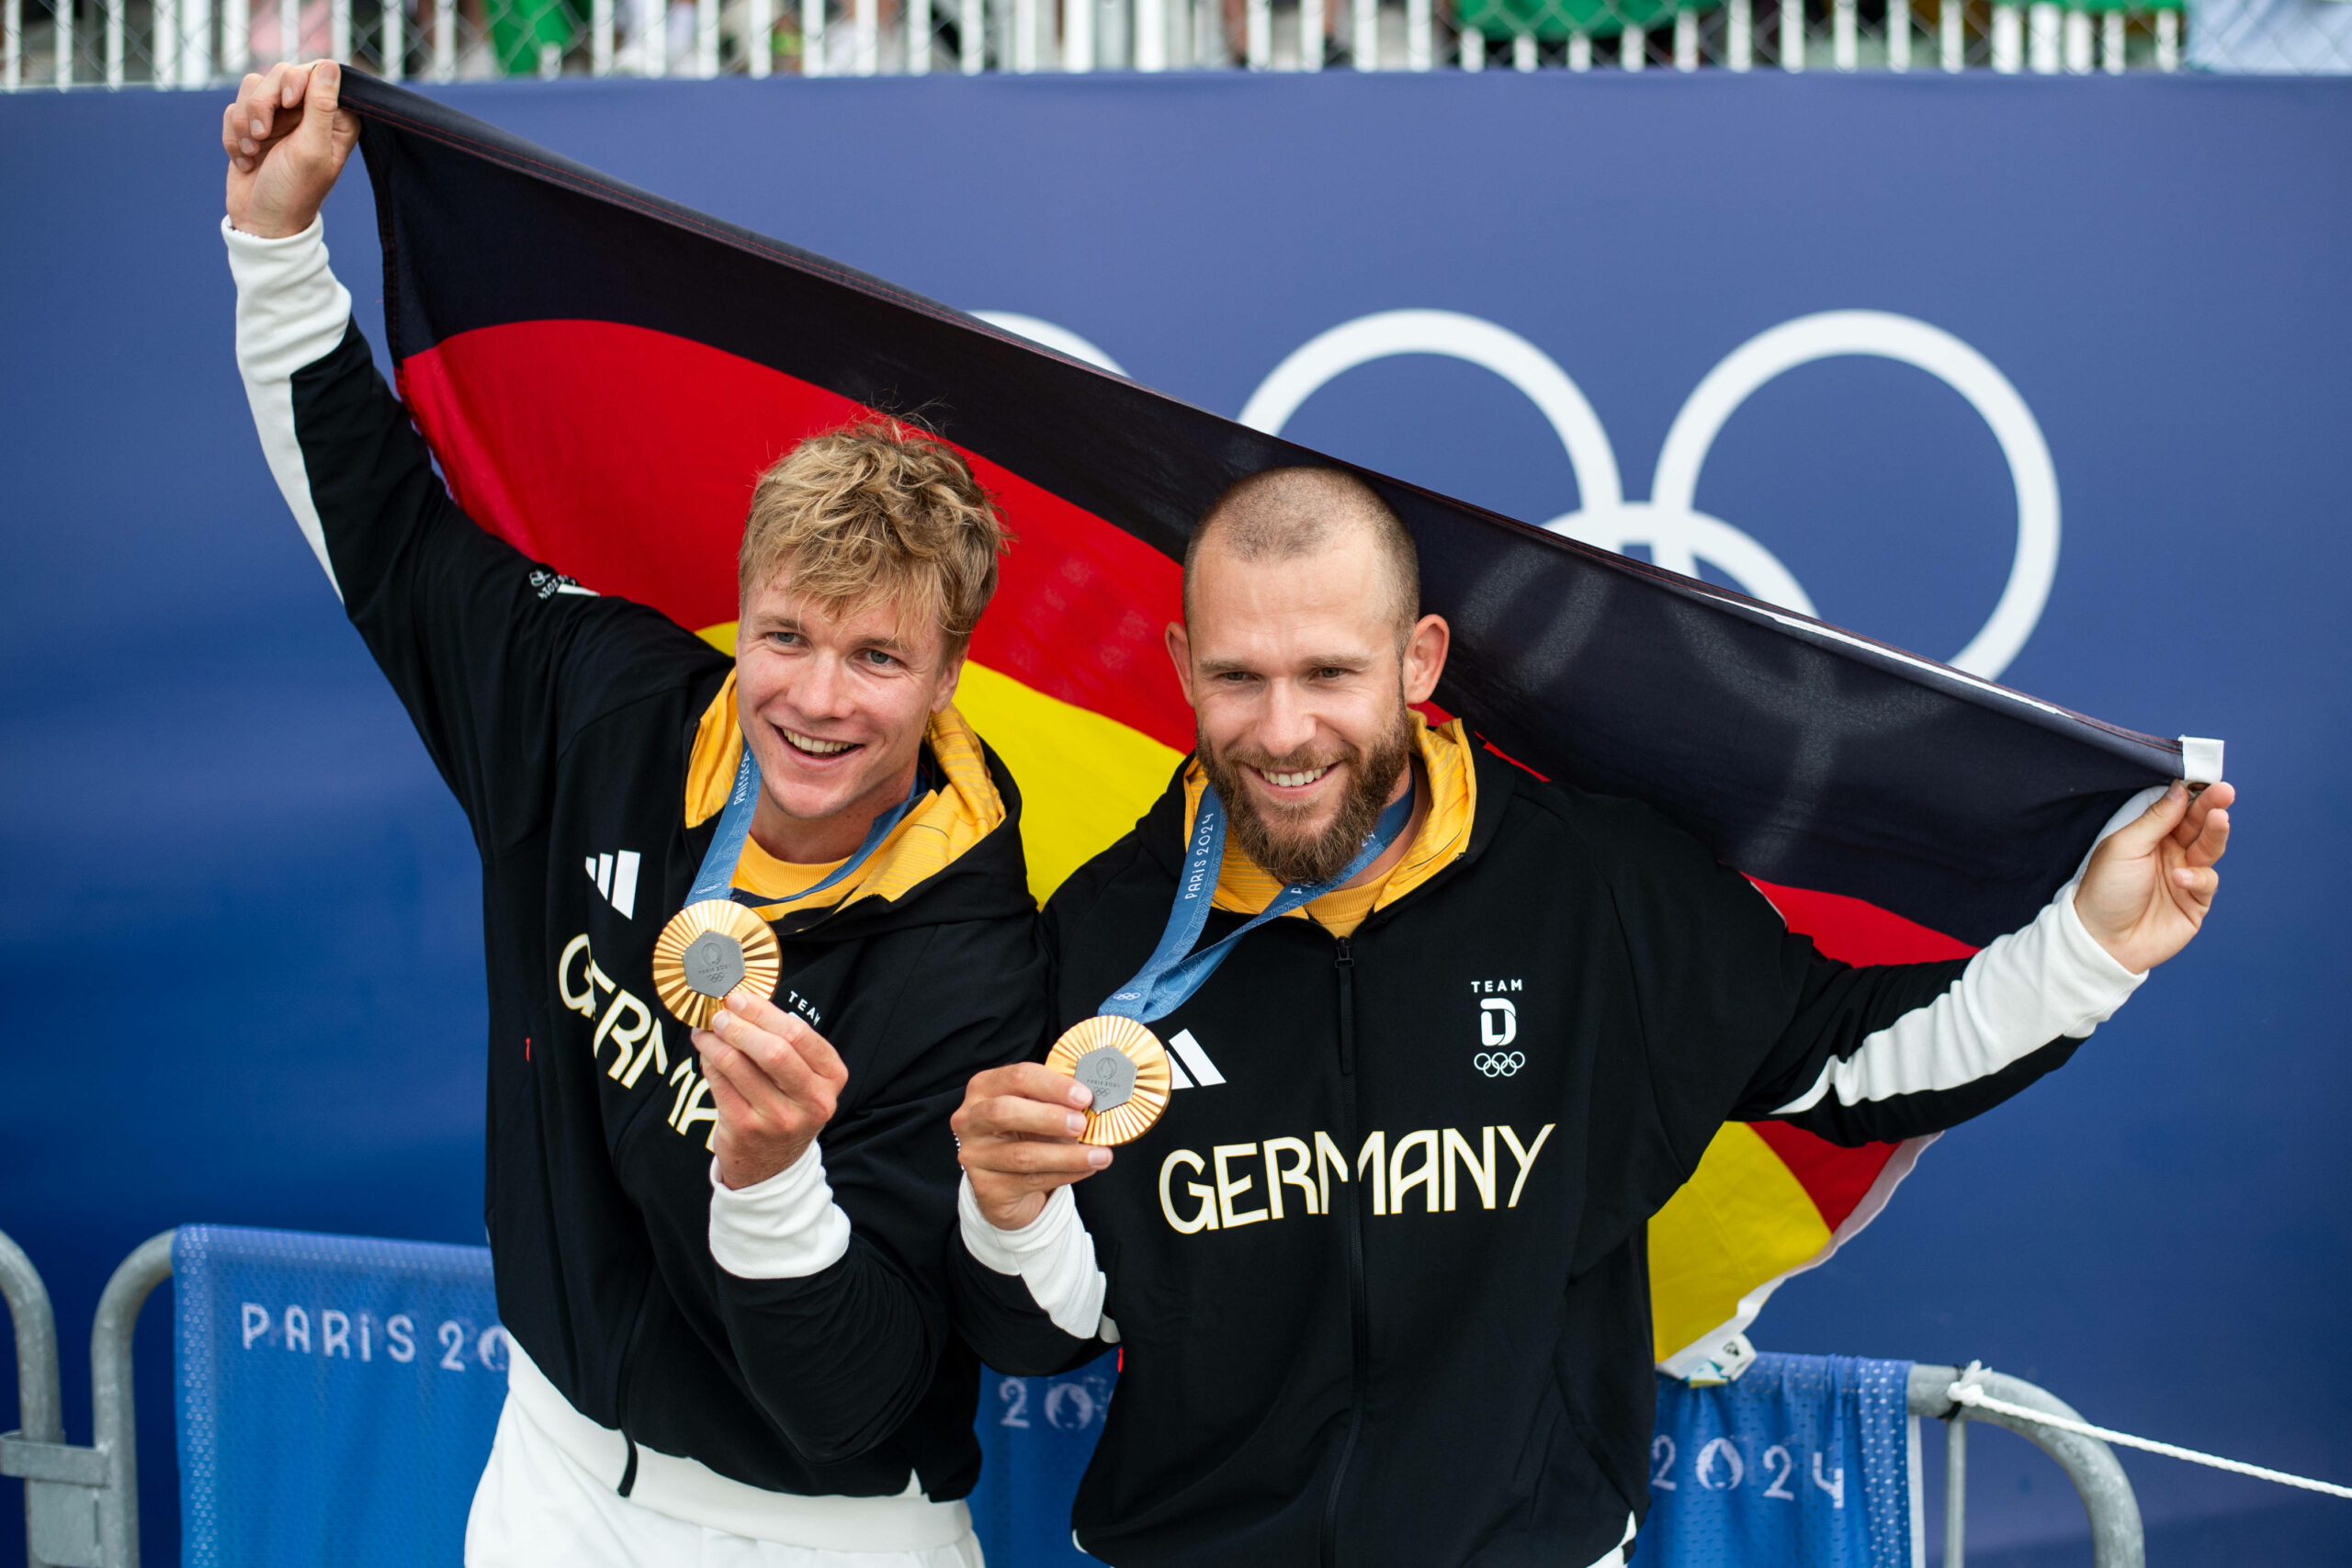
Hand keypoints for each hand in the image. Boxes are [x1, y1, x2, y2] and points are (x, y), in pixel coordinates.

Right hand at [223, 60, 357, 239]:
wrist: (261, 222)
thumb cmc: (294, 192)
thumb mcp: (311, 150)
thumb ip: (321, 106)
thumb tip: (329, 65)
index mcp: (334, 118)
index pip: (316, 71)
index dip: (296, 80)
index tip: (290, 102)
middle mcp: (308, 113)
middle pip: (279, 73)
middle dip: (263, 103)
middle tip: (262, 134)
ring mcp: (279, 119)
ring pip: (252, 87)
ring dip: (245, 121)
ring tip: (252, 151)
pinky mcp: (252, 126)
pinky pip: (233, 108)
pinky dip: (234, 135)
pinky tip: (245, 160)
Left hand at [694, 993, 849, 1189]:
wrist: (773, 1164)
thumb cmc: (788, 1106)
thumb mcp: (804, 1079)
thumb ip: (786, 1044)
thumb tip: (744, 1004)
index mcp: (831, 1079)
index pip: (799, 1035)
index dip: (764, 1012)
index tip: (740, 998)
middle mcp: (811, 1101)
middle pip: (773, 1051)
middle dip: (741, 1025)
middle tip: (721, 1013)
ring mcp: (778, 1119)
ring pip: (739, 1065)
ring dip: (716, 1041)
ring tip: (706, 1030)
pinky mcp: (746, 1129)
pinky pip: (720, 1083)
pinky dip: (708, 1061)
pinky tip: (705, 1052)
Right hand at [950, 1064, 1112, 1231]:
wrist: (1006, 1181)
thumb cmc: (1026, 1133)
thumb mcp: (1038, 1109)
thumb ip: (1059, 1100)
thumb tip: (1096, 1102)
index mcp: (985, 1087)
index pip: (1018, 1077)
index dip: (1053, 1085)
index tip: (1084, 1096)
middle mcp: (970, 1119)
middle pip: (1005, 1112)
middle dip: (1049, 1117)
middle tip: (1082, 1124)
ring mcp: (974, 1155)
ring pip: (1022, 1155)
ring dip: (1067, 1155)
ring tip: (1100, 1155)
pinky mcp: (986, 1187)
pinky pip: (1031, 1181)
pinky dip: (1065, 1174)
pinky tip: (1087, 1168)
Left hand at [2073, 779, 2233, 973]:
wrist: (2102, 940)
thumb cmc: (2106, 890)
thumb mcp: (2126, 847)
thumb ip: (2155, 820)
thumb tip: (2180, 790)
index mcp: (2150, 836)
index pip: (2178, 810)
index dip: (2194, 795)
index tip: (2209, 779)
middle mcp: (2170, 853)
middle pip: (2198, 825)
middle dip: (2212, 808)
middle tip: (2226, 791)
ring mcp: (2185, 876)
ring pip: (2210, 849)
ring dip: (2215, 834)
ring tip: (2219, 819)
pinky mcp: (2195, 902)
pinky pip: (2206, 882)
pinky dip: (2197, 877)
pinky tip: (2180, 877)